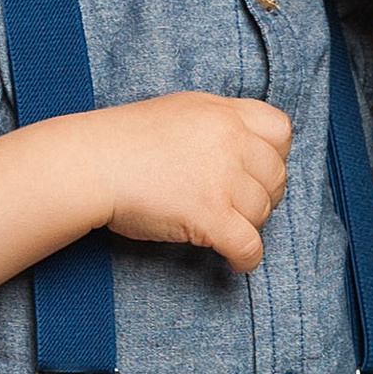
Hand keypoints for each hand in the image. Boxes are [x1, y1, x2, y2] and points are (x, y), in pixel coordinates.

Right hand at [78, 93, 291, 272]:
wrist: (91, 164)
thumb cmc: (123, 140)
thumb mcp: (179, 111)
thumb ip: (216, 124)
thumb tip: (241, 147)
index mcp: (224, 113)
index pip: (281, 131)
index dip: (274, 155)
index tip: (257, 172)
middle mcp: (230, 141)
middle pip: (274, 176)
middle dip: (262, 195)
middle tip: (238, 207)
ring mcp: (222, 178)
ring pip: (261, 213)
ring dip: (246, 226)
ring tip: (222, 230)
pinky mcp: (209, 215)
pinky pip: (248, 246)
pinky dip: (245, 259)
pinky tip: (233, 262)